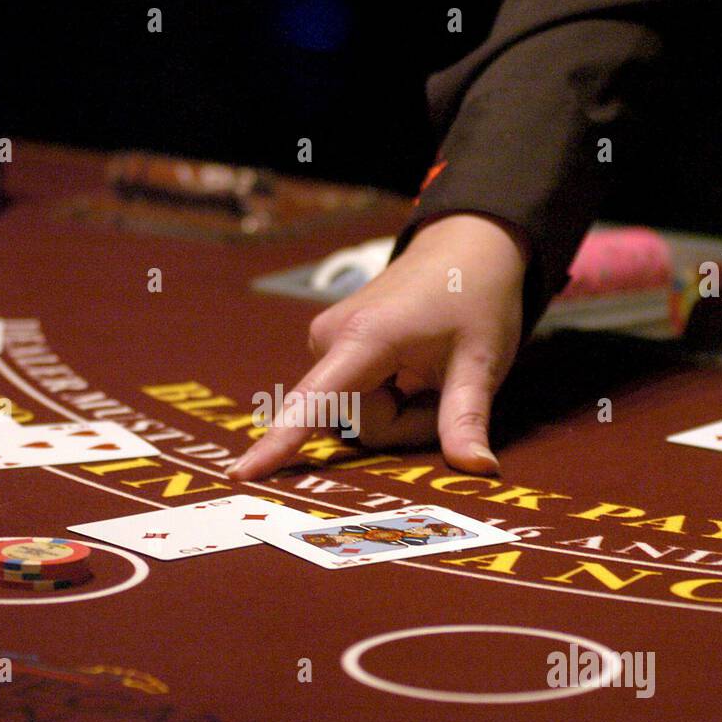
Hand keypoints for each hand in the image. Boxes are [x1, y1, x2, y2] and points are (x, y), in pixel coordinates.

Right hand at [228, 212, 526, 479]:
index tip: (241, 474)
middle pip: (358, 424)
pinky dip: (388, 397)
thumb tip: (480, 470)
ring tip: (429, 371)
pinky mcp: (329, 348)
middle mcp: (328, 339)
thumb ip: (467, 419)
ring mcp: (325, 343)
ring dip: (400, 410)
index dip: (278, 443)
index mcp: (363, 338)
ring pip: (356, 416)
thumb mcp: (480, 363)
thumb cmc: (475, 298)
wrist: (464, 247)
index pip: (315, 404)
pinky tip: (411, 367)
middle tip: (444, 386)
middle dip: (406, 422)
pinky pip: (353, 399)